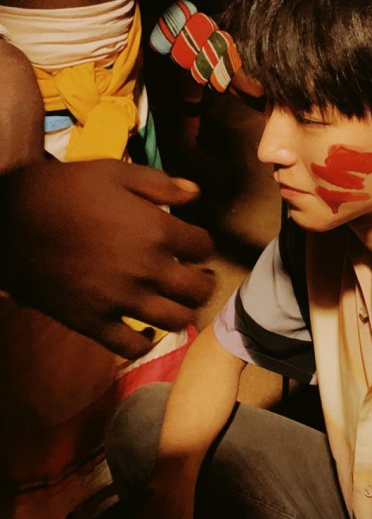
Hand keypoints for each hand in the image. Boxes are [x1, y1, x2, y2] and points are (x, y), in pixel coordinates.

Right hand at [0, 159, 214, 358]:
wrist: (5, 221)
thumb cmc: (61, 190)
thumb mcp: (111, 172)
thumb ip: (159, 183)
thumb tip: (195, 193)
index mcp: (157, 231)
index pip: (203, 246)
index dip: (203, 244)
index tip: (195, 245)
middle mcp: (148, 269)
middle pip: (198, 289)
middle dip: (204, 282)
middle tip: (199, 277)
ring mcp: (121, 299)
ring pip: (175, 320)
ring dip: (183, 311)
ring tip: (177, 303)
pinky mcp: (93, 322)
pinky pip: (131, 346)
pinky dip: (144, 343)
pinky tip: (144, 331)